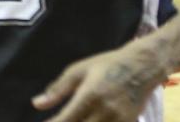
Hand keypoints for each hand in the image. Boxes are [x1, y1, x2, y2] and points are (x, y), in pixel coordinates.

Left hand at [33, 44, 166, 121]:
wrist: (143, 66)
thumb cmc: (107, 64)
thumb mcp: (78, 70)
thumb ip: (58, 89)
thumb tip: (36, 104)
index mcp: (90, 96)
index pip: (66, 120)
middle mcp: (105, 112)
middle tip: (59, 121)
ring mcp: (119, 121)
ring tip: (72, 120)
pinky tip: (88, 121)